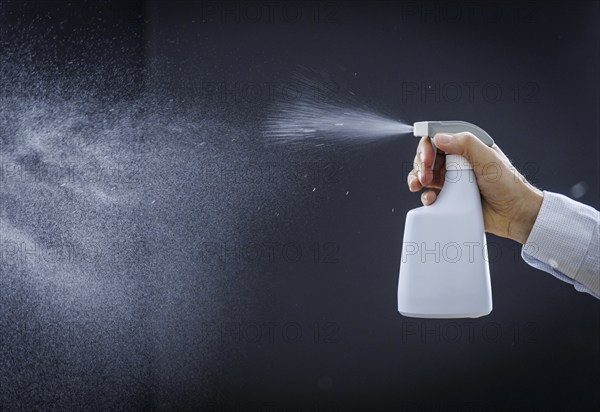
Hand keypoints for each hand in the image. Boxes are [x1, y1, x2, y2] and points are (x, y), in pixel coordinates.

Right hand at [406, 132, 543, 243]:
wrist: (516, 215)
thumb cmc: (509, 185)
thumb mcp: (489, 160)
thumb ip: (466, 145)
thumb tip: (438, 138)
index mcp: (467, 147)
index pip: (438, 138)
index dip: (427, 146)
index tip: (426, 158)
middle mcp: (457, 161)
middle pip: (427, 156)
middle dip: (420, 164)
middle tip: (425, 176)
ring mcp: (452, 180)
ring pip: (424, 174)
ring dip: (417, 178)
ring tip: (419, 185)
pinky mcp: (450, 197)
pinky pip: (430, 194)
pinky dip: (425, 196)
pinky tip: (430, 199)